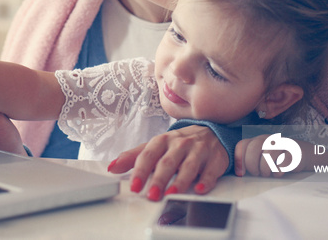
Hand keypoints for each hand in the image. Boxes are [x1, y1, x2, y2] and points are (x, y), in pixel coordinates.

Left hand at [107, 126, 228, 200]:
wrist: (210, 132)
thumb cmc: (178, 143)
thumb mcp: (155, 147)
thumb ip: (133, 157)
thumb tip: (112, 166)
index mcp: (162, 141)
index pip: (148, 155)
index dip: (140, 171)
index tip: (134, 186)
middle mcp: (179, 144)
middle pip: (168, 162)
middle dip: (159, 179)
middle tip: (152, 195)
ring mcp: (198, 150)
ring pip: (189, 165)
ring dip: (180, 181)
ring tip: (172, 194)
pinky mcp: (215, 158)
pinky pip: (211, 170)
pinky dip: (206, 180)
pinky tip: (200, 189)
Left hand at [235, 135, 309, 176]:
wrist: (302, 154)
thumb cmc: (278, 159)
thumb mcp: (262, 157)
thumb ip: (250, 161)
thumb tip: (239, 172)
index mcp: (257, 140)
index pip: (242, 145)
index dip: (239, 159)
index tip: (241, 173)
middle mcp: (268, 139)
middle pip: (253, 148)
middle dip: (252, 165)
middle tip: (257, 173)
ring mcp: (281, 143)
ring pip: (268, 154)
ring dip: (265, 169)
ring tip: (268, 174)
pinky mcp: (294, 151)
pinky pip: (283, 162)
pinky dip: (278, 171)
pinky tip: (279, 173)